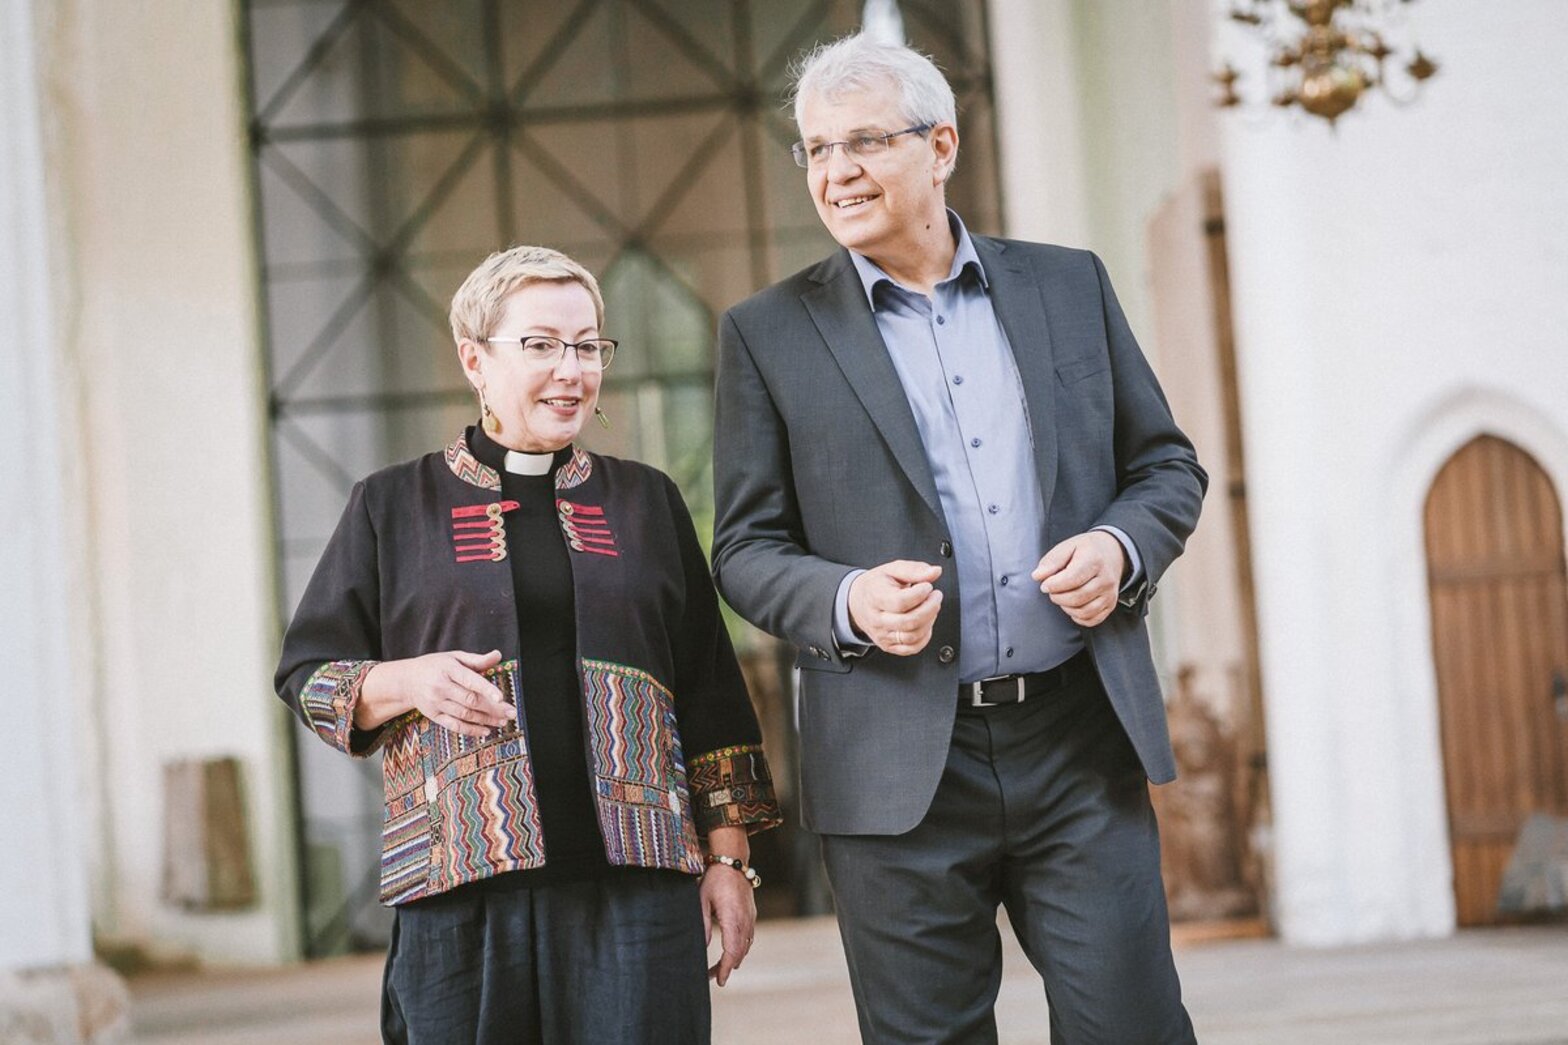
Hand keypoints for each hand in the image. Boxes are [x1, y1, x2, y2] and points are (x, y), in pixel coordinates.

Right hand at [357, 649, 510, 734]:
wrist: (407, 680)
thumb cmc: (436, 665)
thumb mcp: (454, 657)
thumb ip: (477, 659)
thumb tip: (498, 655)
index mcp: (448, 669)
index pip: (470, 680)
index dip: (486, 689)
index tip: (501, 697)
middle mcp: (441, 687)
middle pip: (471, 700)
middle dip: (493, 708)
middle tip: (512, 713)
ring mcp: (436, 703)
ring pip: (465, 714)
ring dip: (486, 720)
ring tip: (503, 722)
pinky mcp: (433, 715)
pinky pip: (454, 726)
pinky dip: (471, 730)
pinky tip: (486, 731)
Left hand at [701, 858, 756, 986]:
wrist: (732, 861)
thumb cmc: (714, 880)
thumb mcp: (702, 901)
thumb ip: (703, 925)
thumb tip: (702, 946)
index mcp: (733, 918)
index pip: (732, 952)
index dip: (726, 969)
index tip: (720, 981)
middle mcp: (745, 920)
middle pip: (740, 953)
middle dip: (728, 968)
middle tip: (713, 977)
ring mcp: (751, 918)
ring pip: (746, 946)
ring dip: (735, 959)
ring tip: (719, 968)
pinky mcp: (751, 914)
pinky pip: (749, 937)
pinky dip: (741, 948)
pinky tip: (730, 951)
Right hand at [847, 560, 943, 655]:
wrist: (858, 601)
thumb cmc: (877, 585)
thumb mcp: (892, 569)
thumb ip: (915, 570)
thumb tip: (935, 572)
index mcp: (875, 597)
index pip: (900, 602)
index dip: (920, 594)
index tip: (927, 586)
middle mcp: (877, 619)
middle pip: (909, 621)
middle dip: (930, 608)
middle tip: (935, 596)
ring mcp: (882, 635)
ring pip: (912, 636)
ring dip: (929, 621)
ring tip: (931, 608)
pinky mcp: (888, 646)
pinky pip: (912, 648)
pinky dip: (925, 636)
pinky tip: (925, 623)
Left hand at [1031, 531, 1127, 627]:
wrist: (1112, 552)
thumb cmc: (1087, 550)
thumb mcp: (1067, 546)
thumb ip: (1051, 561)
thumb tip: (1037, 576)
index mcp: (1094, 560)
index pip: (1071, 579)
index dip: (1053, 585)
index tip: (1045, 584)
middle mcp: (1106, 579)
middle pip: (1077, 598)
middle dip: (1057, 597)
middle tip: (1052, 590)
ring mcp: (1110, 594)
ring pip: (1084, 612)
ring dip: (1066, 607)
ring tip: (1062, 596)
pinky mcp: (1110, 605)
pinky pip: (1091, 620)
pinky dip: (1077, 617)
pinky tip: (1072, 605)